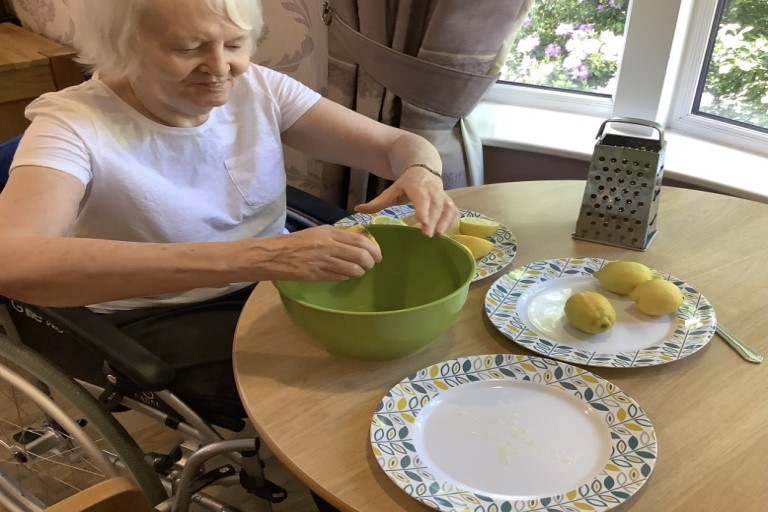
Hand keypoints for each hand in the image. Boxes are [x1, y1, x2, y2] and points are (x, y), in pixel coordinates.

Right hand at [249, 225, 381, 280]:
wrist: (274, 255)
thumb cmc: (296, 242)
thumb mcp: (318, 232)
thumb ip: (338, 236)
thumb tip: (360, 243)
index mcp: (329, 232)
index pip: (361, 240)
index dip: (374, 249)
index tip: (378, 255)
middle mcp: (328, 245)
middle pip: (361, 256)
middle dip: (370, 263)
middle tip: (370, 265)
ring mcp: (322, 261)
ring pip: (353, 269)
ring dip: (359, 272)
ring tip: (358, 272)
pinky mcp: (317, 275)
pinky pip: (340, 277)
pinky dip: (346, 277)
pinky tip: (345, 275)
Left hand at [353, 166, 459, 236]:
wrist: (423, 169)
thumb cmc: (406, 184)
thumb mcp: (391, 191)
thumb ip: (376, 203)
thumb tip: (357, 209)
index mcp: (416, 185)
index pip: (420, 197)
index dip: (422, 209)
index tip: (422, 222)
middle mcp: (431, 188)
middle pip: (436, 204)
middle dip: (434, 219)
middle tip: (428, 235)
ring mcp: (442, 194)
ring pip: (447, 207)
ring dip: (445, 221)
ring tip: (439, 235)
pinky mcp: (449, 200)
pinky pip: (454, 211)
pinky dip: (452, 221)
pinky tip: (446, 232)